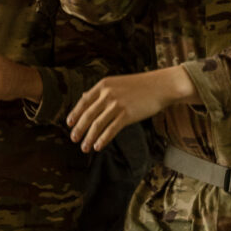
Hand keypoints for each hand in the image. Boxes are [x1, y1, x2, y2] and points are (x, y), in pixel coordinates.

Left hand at [67, 67, 197, 151]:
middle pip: (87, 115)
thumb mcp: (117, 83)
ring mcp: (117, 104)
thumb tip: (84, 96)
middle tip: (73, 139)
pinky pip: (110, 130)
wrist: (161, 86)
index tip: (69, 124)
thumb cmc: (140, 85)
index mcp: (103, 85)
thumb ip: (101, 91)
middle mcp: (107, 94)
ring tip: (84, 148)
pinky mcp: (127, 115)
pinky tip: (98, 147)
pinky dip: (102, 140)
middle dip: (79, 129)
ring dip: (89, 138)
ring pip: (97, 125)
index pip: (83, 101)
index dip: (75, 114)